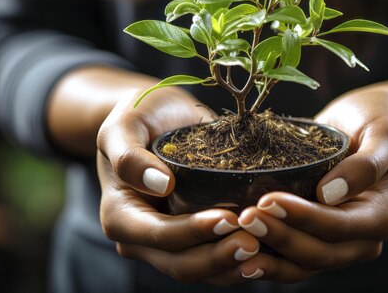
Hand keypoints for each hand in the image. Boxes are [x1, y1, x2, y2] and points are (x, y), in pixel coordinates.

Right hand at [96, 88, 259, 285]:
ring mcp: (169, 244)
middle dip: (219, 257)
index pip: (159, 235)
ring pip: (203, 271)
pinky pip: (216, 261)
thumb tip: (160, 184)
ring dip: (234, 265)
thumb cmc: (138, 117)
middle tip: (255, 242)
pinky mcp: (194, 238)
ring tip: (265, 251)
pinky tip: (267, 252)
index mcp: (120, 216)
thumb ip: (129, 155)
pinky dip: (239, 261)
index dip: (193, 232)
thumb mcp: (123, 125)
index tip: (228, 218)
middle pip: (182, 264)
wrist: (156, 117)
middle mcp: (142, 239)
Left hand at [234, 89, 387, 281]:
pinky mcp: (316, 237)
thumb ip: (367, 164)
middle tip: (244, 217)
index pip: (338, 226)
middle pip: (317, 252)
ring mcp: (338, 242)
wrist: (371, 121)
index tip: (268, 199)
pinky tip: (238, 247)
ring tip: (235, 237)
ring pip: (301, 264)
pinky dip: (267, 256)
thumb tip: (331, 194)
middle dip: (279, 237)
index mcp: (381, 216)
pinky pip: (291, 258)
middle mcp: (362, 238)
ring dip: (268, 254)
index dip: (303, 217)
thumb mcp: (385, 133)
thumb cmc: (382, 121)